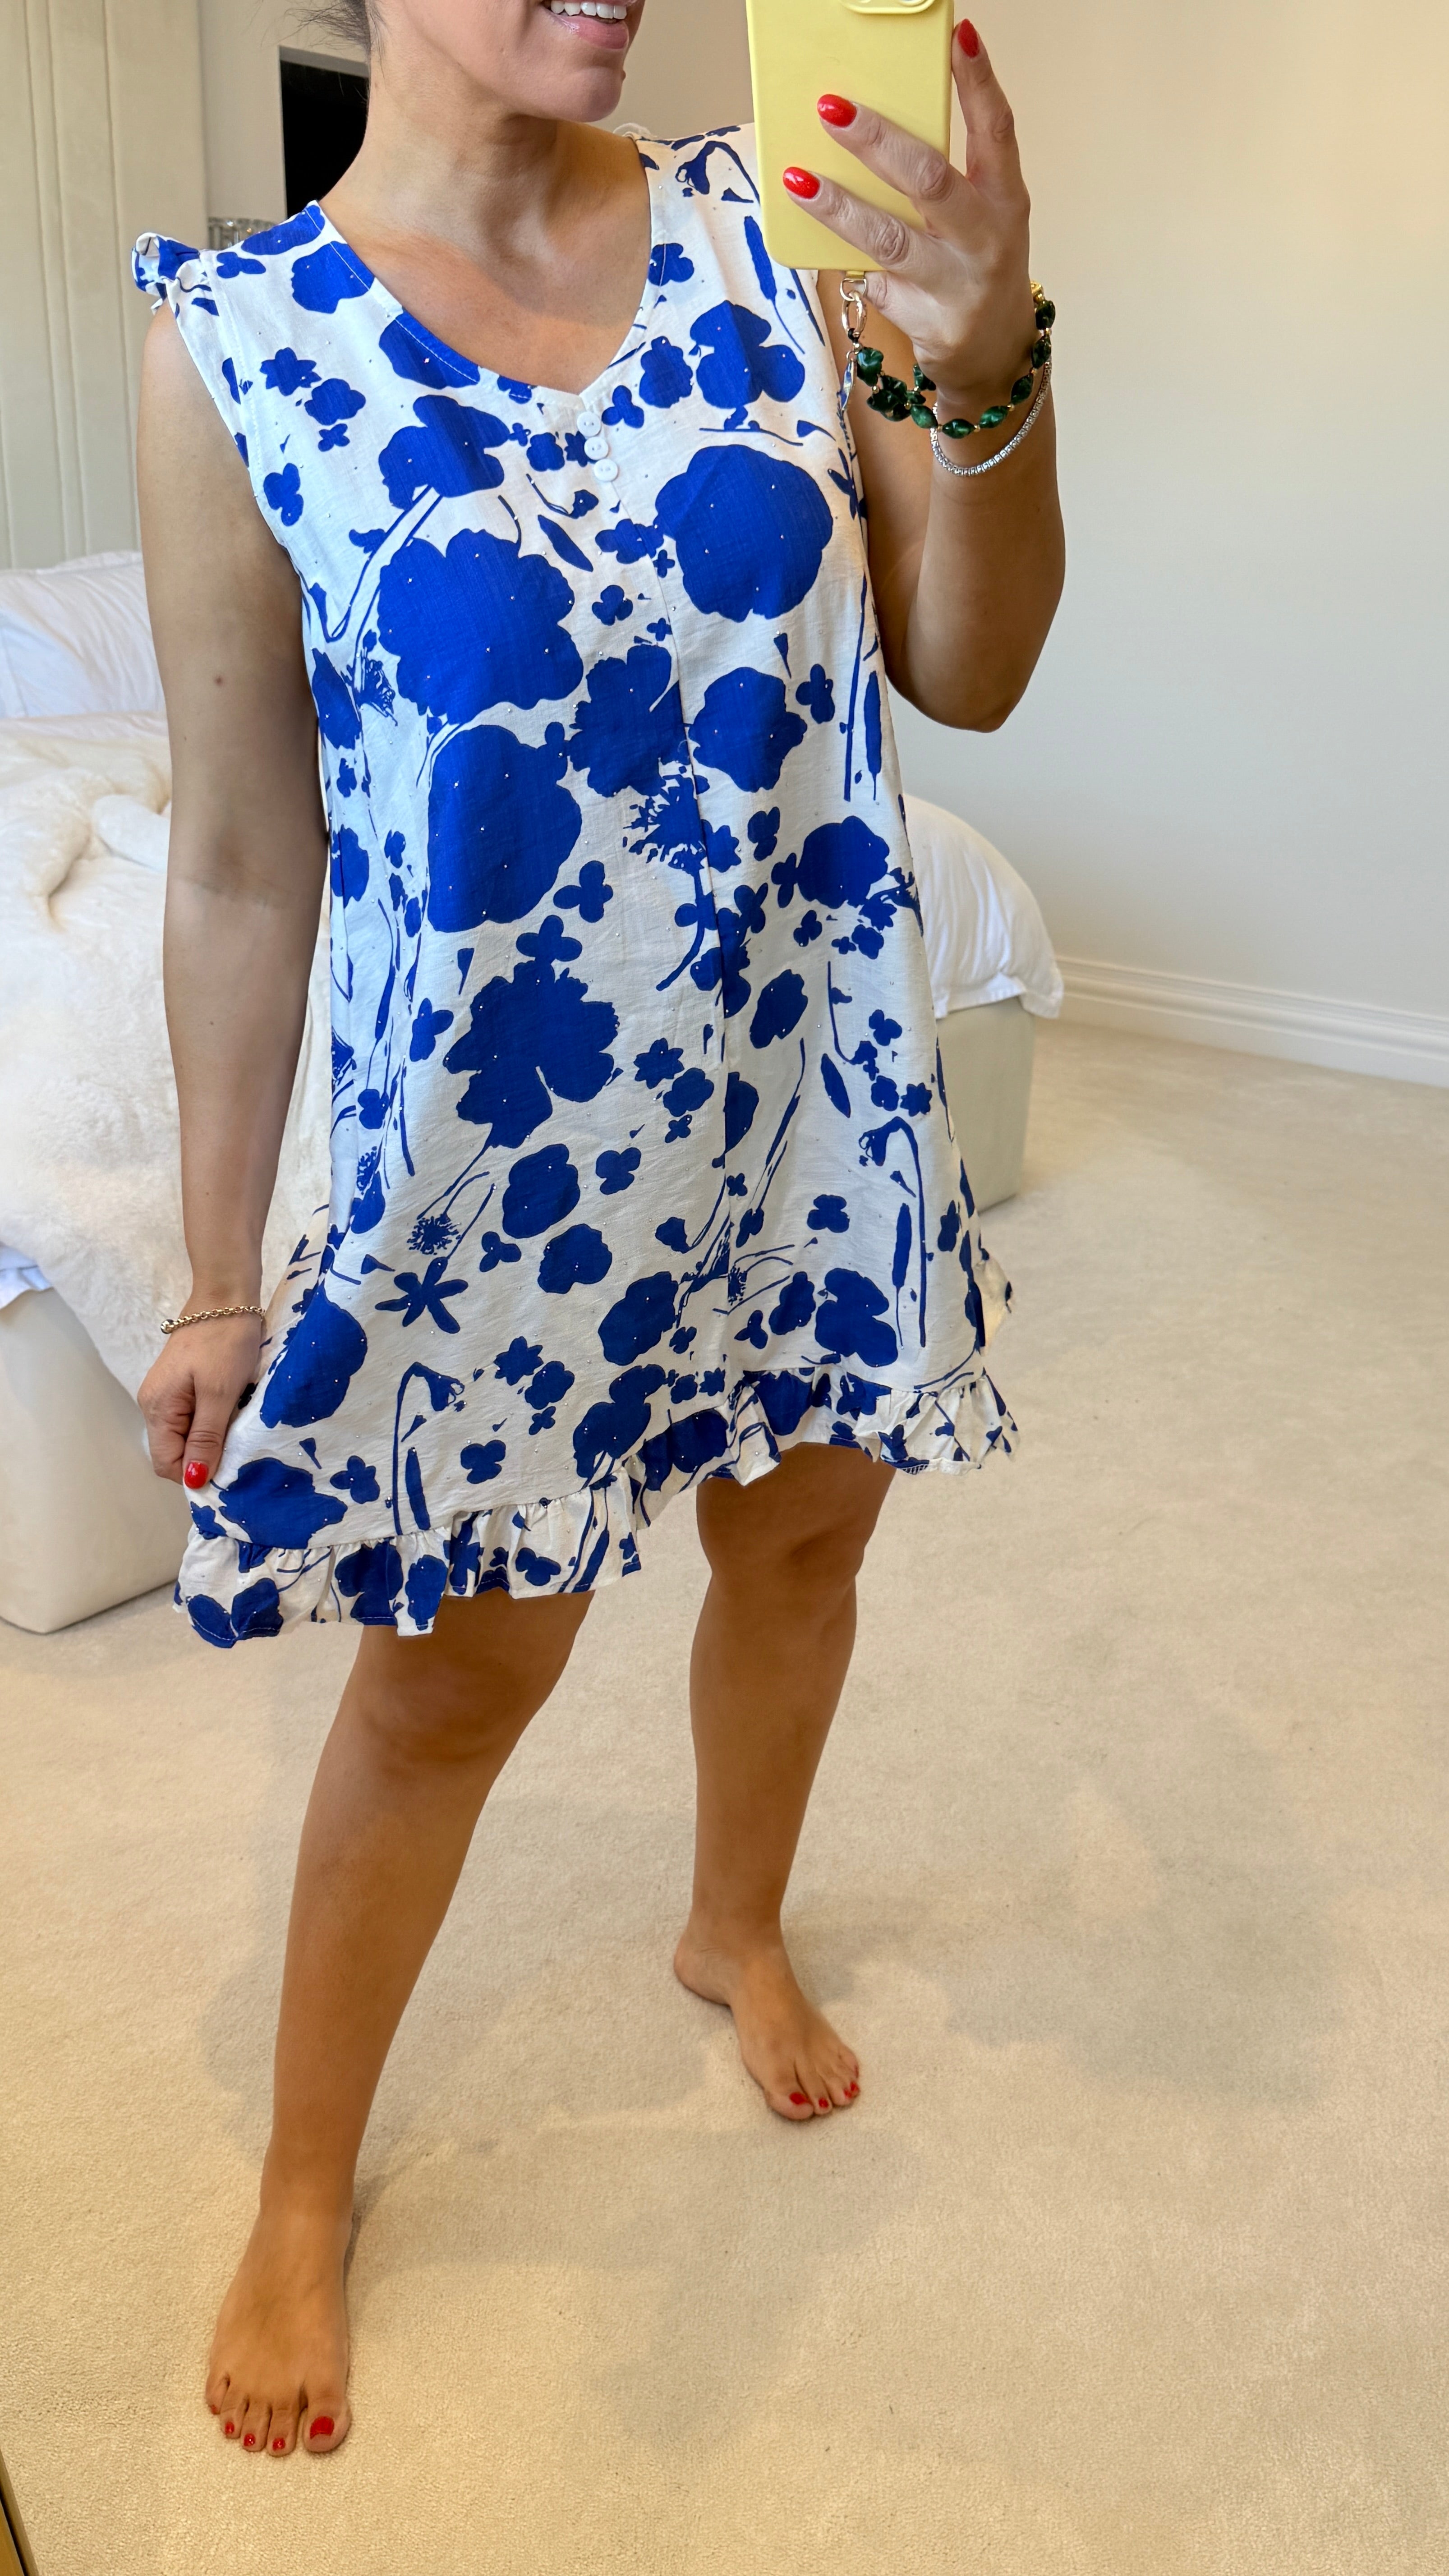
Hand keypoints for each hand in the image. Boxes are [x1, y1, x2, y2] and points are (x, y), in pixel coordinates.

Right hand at [138, 1311, 263, 1490]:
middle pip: (175, 1452)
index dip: (195, 1474)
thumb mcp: (220, 1394)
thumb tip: (195, 1480)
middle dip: (205, 1457)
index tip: (228, 1471)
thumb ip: (206, 1438)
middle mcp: (155, 1404)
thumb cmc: (224, 1341)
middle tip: (239, 1448)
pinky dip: (215, 1422)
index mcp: (157, 1408)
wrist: (227, 1295)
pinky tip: (233, 1412)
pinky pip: (195, 1417)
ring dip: (213, 1439)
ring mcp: (168, 1394)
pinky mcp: (184, 1384)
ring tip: (238, 1427)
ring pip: (188, 1435)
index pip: (166, 1463)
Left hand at [788, 20, 1035, 414]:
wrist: (993, 356)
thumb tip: (867, 129)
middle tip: (832, 109)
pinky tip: (812, 241)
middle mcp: (985, 238)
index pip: (996, 128)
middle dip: (877, 142)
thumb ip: (939, 176)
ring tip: (797, 180)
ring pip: (888, 238)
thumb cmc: (975, 265)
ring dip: (838, 207)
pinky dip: (841, 259)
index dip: (978, 81)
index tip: (958, 36)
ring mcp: (955, 283)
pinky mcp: (924, 319)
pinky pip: (871, 280)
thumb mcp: (976, 215)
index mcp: (1004, 197)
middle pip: (930, 180)